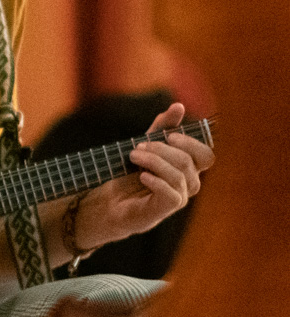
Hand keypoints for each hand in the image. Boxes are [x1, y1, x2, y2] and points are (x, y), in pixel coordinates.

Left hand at [76, 102, 213, 248]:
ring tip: (133, 156)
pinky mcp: (164, 210)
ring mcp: (178, 198)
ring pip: (179, 176)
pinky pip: (171, 194)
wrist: (110, 200)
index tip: (169, 135)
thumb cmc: (131, 173)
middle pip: (189, 162)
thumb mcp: (145, 145)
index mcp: (189, 168)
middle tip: (139, 145)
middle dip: (163, 149)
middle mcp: (188, 184)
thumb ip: (162, 128)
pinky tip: (141, 176)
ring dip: (153, 161)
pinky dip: (155, 181)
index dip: (192, 143)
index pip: (207, 155)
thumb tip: (179, 106)